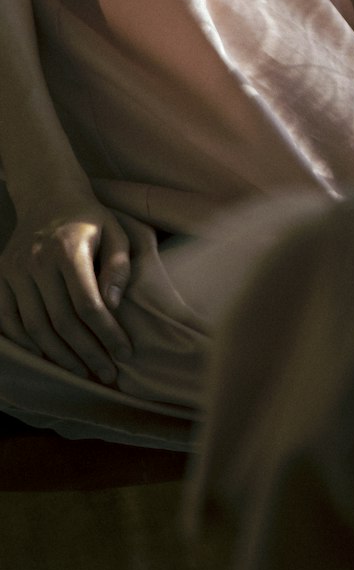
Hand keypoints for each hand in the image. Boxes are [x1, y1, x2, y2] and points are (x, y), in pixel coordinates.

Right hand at [0, 195, 132, 383]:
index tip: (125, 353)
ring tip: (82, 370)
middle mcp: (36, 260)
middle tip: (107, 373)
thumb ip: (119, 267)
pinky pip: (8, 320)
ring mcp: (14, 270)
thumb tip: (114, 306)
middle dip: (87, 353)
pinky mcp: (0, 276)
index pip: (89, 304)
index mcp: (68, 249)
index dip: (108, 334)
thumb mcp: (117, 232)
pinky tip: (48, 355)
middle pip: (62, 322)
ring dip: (59, 355)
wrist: (48, 196)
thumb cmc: (91, 219)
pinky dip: (27, 343)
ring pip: (34, 327)